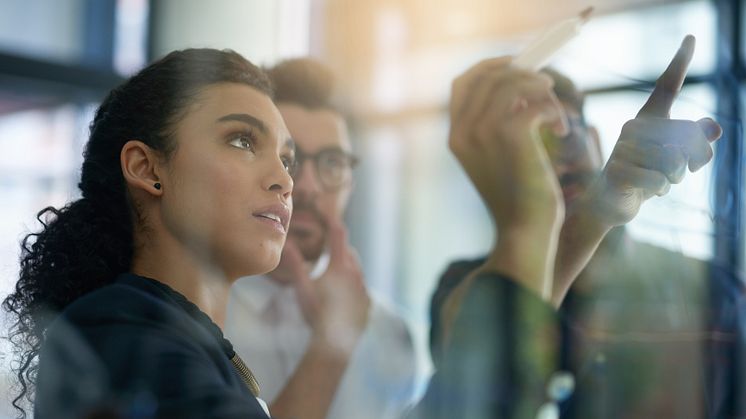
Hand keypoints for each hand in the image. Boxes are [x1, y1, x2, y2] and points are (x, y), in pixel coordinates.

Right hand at [280, 214, 369, 353]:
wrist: (335, 342)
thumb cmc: (316, 312)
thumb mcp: (302, 287)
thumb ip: (294, 264)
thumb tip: (285, 244)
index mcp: (340, 266)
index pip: (338, 235)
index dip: (332, 221)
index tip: (326, 213)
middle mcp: (356, 274)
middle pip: (349, 252)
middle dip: (338, 248)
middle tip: (327, 248)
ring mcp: (364, 289)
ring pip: (356, 270)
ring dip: (346, 267)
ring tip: (332, 273)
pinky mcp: (368, 304)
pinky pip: (361, 288)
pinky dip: (352, 285)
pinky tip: (342, 295)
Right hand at [449, 57, 567, 233]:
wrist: (523, 230)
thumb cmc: (517, 196)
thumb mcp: (497, 157)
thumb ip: (495, 124)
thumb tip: (518, 85)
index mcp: (455, 136)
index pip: (462, 82)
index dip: (489, 67)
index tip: (516, 65)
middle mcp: (463, 132)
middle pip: (488, 75)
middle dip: (521, 72)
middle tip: (546, 85)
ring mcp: (483, 133)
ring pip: (512, 83)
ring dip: (541, 91)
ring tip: (555, 114)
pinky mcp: (511, 136)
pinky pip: (534, 101)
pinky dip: (553, 109)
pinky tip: (561, 129)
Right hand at [581, 35, 722, 226]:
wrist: (608, 203)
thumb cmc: (644, 175)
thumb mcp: (674, 159)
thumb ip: (695, 143)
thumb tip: (714, 128)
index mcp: (648, 119)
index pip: (667, 87)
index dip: (680, 62)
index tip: (691, 38)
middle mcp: (633, 127)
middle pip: (686, 137)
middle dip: (689, 161)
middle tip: (671, 172)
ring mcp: (623, 148)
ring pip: (674, 162)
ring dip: (673, 178)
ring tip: (655, 181)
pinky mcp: (617, 171)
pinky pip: (659, 180)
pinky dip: (659, 190)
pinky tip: (644, 190)